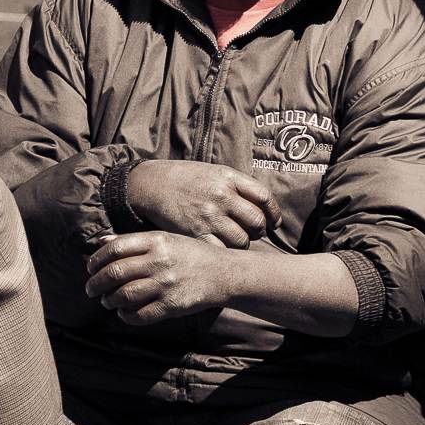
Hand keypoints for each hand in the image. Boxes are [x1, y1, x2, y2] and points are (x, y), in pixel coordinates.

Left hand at [85, 230, 231, 327]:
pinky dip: (126, 315)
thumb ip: (133, 241)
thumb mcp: (164, 239)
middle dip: (96, 283)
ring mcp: (165, 284)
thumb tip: (101, 242)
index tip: (90, 268)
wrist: (223, 274)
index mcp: (156, 241)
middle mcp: (159, 261)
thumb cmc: (190, 254)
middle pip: (115, 272)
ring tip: (106, 301)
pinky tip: (123, 312)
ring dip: (109, 300)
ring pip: (124, 295)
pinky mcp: (172, 305)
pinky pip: (140, 314)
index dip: (96, 260)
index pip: (115, 248)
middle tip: (90, 289)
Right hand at [123, 159, 279, 246]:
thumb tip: (262, 207)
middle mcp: (221, 196)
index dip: (273, 213)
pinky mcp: (195, 232)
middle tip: (252, 233)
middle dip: (259, 230)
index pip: (264, 197)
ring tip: (234, 240)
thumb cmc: (184, 179)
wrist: (151, 184)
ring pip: (242, 240)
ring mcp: (208, 216)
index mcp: (228, 178)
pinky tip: (219, 247)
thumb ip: (237, 187)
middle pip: (257, 221)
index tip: (273, 222)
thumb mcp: (213, 172)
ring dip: (242, 243)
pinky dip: (224, 252)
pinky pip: (221, 250)